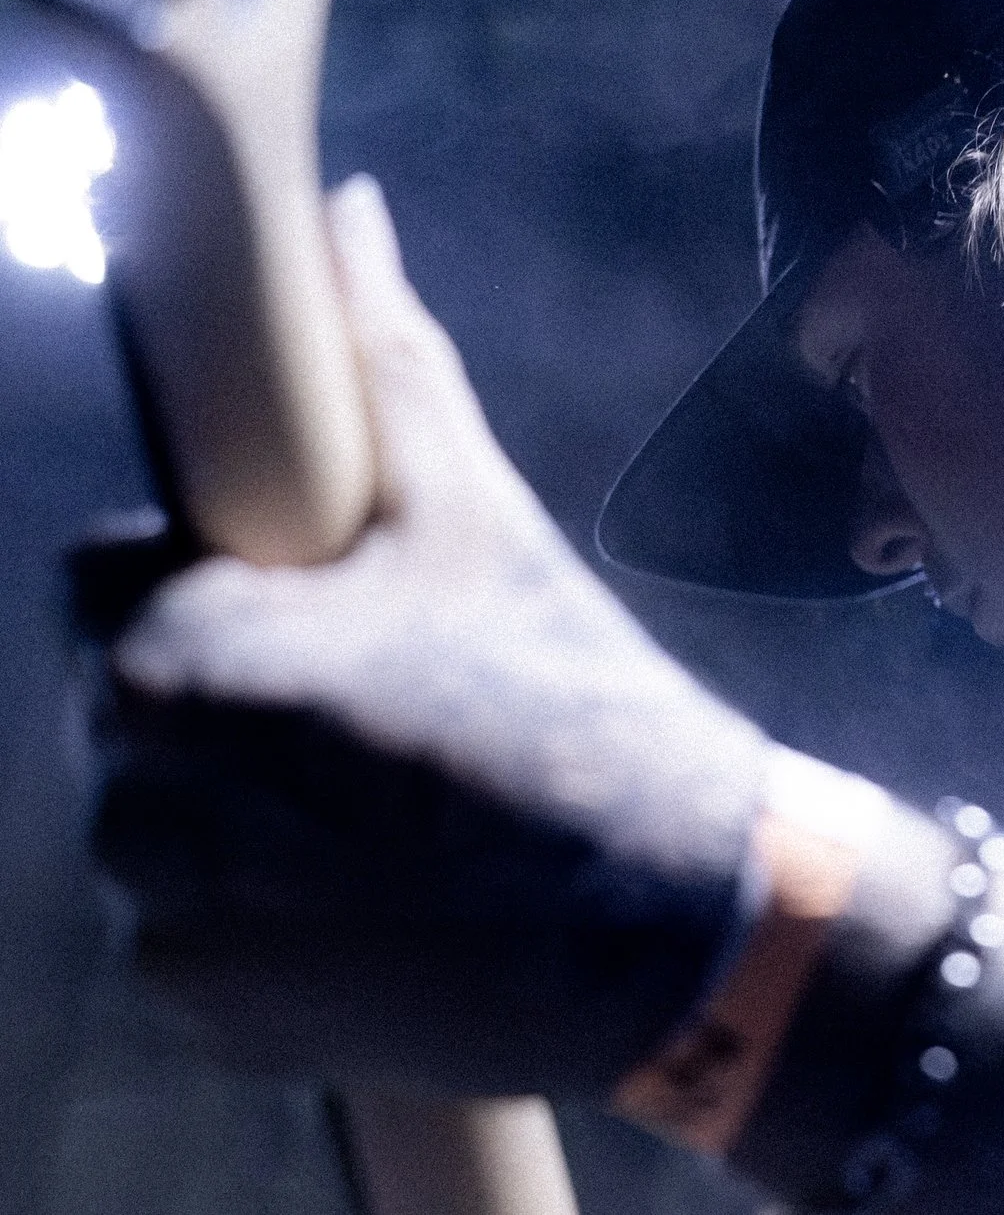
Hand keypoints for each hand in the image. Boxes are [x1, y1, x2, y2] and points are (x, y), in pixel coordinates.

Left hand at [93, 177, 773, 1098]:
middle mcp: (134, 796)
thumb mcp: (476, 516)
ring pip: (157, 809)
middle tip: (376, 695)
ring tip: (387, 793)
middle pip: (130, 696)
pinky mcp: (205, 1010)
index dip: (213, 575)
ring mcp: (164, 919)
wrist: (676, 922)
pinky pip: (187, 921)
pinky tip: (376, 880)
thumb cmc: (573, 699)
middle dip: (226, 681)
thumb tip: (347, 213)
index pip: (106, 575)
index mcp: (174, 652)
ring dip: (234, 792)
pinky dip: (254, 900)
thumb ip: (385, 361)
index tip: (315, 599)